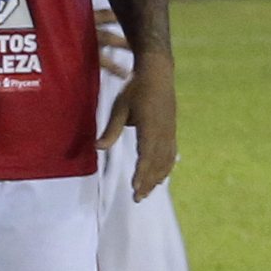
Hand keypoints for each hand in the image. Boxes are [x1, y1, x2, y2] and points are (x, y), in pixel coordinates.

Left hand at [102, 47, 177, 198]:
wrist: (158, 72)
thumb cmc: (136, 88)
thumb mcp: (120, 107)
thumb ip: (111, 129)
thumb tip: (98, 148)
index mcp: (151, 126)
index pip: (146, 155)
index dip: (141, 172)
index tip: (135, 187)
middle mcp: (164, 131)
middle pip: (157, 162)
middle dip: (148, 181)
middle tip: (138, 198)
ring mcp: (170, 131)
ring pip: (166, 159)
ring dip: (157, 177)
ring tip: (147, 192)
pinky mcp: (172, 129)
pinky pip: (171, 152)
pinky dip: (166, 167)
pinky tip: (161, 176)